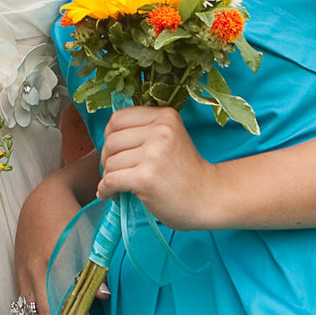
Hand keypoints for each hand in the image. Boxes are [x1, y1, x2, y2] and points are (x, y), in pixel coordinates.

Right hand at [14, 153, 104, 314]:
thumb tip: (103, 297)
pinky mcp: (18, 276)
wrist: (41, 201)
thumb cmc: (68, 218)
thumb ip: (93, 266)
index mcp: (49, 261)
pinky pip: (21, 308)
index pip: (63, 302)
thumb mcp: (85, 237)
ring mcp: (23, 275)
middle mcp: (32, 271)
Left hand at [99, 106, 219, 228]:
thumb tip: (107, 136)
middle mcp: (160, 131)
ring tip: (120, 184)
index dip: (110, 134)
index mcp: (165, 116)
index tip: (115, 149)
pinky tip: (111, 195)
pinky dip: (105, 190)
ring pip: (110, 162)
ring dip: (109, 176)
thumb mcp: (170, 137)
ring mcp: (153, 155)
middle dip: (108, 157)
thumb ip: (145, 129)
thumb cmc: (186, 170)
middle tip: (116, 170)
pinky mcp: (145, 178)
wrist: (209, 198)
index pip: (118, 118)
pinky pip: (110, 180)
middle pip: (112, 140)